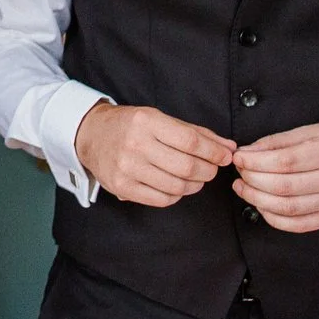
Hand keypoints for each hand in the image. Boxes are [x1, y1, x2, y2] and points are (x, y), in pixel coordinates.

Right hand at [75, 103, 235, 207]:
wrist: (92, 135)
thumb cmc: (130, 126)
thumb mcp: (159, 119)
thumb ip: (195, 133)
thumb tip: (227, 147)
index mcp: (147, 122)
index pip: (191, 141)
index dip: (214, 152)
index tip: (225, 156)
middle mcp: (136, 145)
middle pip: (187, 166)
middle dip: (208, 170)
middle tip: (212, 169)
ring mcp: (127, 168)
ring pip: (177, 186)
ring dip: (195, 185)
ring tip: (196, 178)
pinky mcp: (122, 187)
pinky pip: (161, 199)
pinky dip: (177, 195)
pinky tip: (178, 186)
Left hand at [231, 120, 318, 232]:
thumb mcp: (312, 130)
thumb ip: (278, 142)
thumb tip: (248, 152)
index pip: (283, 162)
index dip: (255, 163)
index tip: (238, 159)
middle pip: (283, 187)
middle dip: (252, 181)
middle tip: (239, 174)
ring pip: (288, 208)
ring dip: (258, 201)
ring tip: (244, 189)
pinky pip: (299, 225)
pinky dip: (275, 219)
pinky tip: (262, 206)